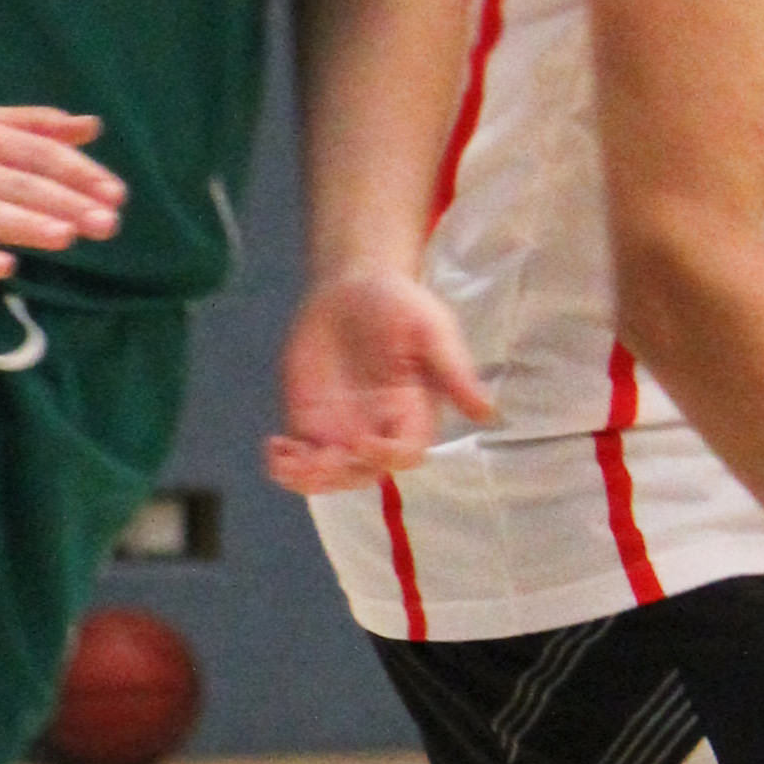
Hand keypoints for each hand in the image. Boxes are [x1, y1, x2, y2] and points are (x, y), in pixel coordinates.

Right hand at [0, 103, 122, 280]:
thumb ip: (35, 127)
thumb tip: (93, 126)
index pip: (37, 152)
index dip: (77, 172)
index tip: (115, 194)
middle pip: (18, 184)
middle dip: (64, 203)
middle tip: (106, 223)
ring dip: (26, 223)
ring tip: (66, 236)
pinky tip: (4, 265)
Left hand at [266, 268, 491, 494]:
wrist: (351, 287)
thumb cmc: (399, 305)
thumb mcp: (432, 330)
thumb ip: (454, 371)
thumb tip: (488, 413)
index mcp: (413, 415)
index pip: (405, 454)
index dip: (386, 457)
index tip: (363, 441)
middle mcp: (379, 431)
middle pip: (362, 474)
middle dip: (339, 473)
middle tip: (316, 458)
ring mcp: (342, 431)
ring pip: (327, 474)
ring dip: (307, 477)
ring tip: (286, 459)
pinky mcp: (311, 423)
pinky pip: (299, 457)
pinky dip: (284, 464)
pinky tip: (274, 447)